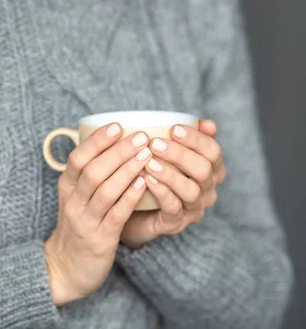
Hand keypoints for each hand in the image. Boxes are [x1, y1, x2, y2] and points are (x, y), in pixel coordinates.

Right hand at [44, 122, 152, 304]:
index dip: (98, 141)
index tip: (117, 125)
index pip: (78, 158)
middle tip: (141, 137)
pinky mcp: (100, 240)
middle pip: (93, 171)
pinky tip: (144, 183)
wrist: (66, 268)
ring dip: (127, 170)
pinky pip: (116, 215)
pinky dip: (130, 197)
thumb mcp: (75, 195)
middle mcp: (73, 201)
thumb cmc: (79, 223)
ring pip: (105, 191)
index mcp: (66, 186)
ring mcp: (85, 221)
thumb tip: (113, 140)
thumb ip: (89, 171)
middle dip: (118, 152)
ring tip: (147, 155)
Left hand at [120, 119, 225, 249]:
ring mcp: (193, 208)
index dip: (196, 139)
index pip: (213, 152)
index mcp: (211, 169)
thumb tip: (209, 124)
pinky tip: (148, 179)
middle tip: (155, 144)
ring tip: (149, 162)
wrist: (134, 207)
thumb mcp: (169, 149)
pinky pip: (174, 208)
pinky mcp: (176, 223)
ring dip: (170, 174)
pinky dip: (162, 192)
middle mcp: (207, 190)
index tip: (173, 128)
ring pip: (191, 191)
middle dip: (180, 155)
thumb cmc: (155, 170)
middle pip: (204, 170)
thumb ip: (186, 135)